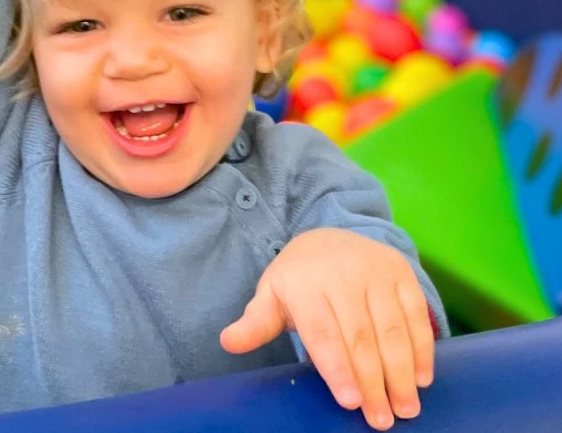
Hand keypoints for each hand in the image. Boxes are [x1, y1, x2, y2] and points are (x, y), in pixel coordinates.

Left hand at [220, 228, 434, 430]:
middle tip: (381, 421)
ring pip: (391, 328)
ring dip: (401, 372)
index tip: (350, 402)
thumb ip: (255, 323)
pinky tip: (422, 378)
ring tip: (405, 408)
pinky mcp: (399, 271)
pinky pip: (415, 312)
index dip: (337, 367)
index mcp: (304, 282)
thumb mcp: (272, 295)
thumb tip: (228, 342)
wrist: (329, 235)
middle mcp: (341, 273)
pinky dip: (422, 347)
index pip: (323, 332)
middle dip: (373, 382)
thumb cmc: (298, 279)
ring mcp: (374, 270)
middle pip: (360, 336)